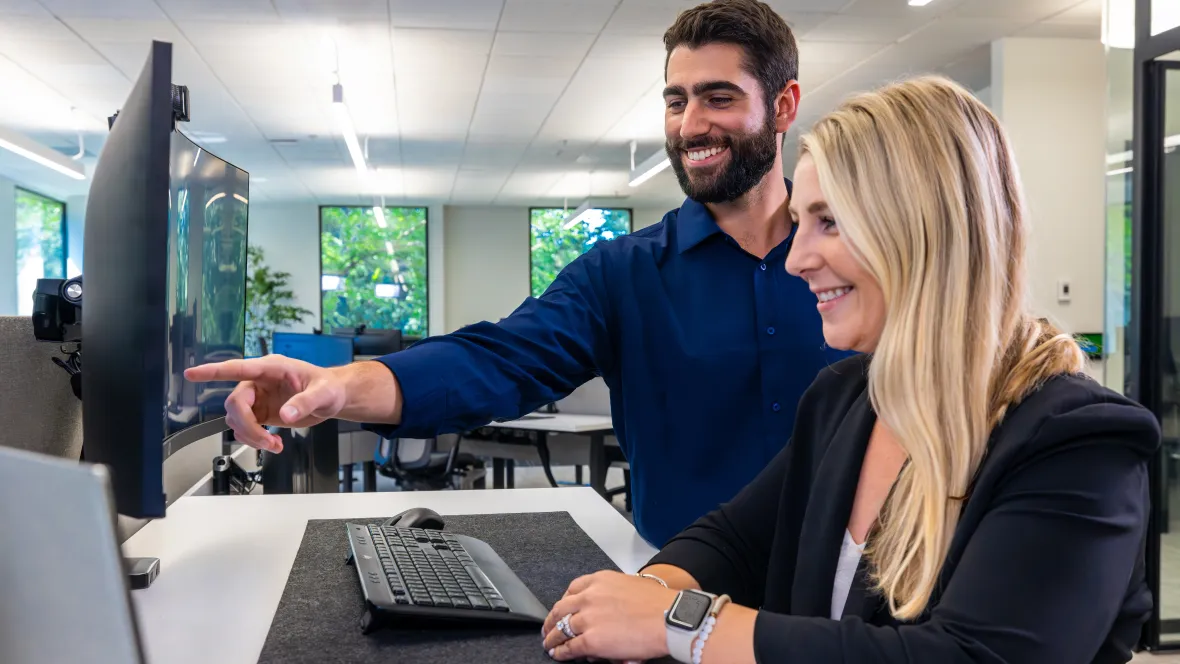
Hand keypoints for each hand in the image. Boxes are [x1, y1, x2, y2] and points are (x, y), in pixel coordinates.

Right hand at [183, 355, 347, 452]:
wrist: (333, 398)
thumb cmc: (329, 388)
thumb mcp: (323, 394)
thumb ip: (304, 403)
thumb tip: (286, 414)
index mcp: (271, 368)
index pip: (237, 368)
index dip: (213, 371)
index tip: (192, 374)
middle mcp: (259, 381)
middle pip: (235, 404)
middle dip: (247, 426)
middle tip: (267, 441)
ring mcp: (258, 397)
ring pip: (236, 419)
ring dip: (251, 436)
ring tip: (274, 444)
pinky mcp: (260, 412)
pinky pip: (245, 427)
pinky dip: (254, 439)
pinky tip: (272, 443)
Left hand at [542, 571, 676, 661]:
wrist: (669, 618)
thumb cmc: (659, 603)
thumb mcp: (631, 585)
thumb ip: (613, 594)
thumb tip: (608, 610)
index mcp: (600, 580)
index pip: (572, 589)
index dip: (564, 601)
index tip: (562, 608)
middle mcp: (590, 597)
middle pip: (561, 608)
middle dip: (552, 620)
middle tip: (548, 627)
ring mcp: (588, 619)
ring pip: (561, 629)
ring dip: (552, 638)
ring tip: (549, 644)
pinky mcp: (591, 641)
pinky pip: (569, 648)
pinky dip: (561, 652)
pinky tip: (558, 654)